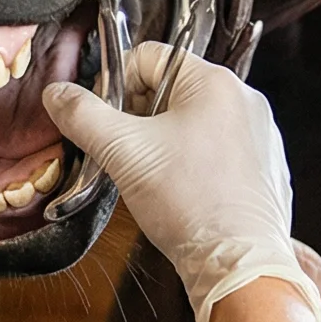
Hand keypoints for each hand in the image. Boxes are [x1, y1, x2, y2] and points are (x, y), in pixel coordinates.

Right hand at [42, 44, 320, 321]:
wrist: (239, 264)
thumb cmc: (188, 201)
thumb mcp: (123, 152)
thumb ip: (84, 115)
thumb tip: (56, 93)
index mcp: (215, 82)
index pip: (149, 57)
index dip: (116, 84)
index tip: (103, 120)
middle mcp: (245, 100)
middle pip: (171, 90)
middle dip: (138, 118)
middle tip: (122, 154)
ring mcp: (260, 136)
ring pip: (193, 123)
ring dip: (163, 143)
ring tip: (150, 178)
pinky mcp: (265, 170)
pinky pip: (218, 152)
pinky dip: (193, 165)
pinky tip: (181, 194)